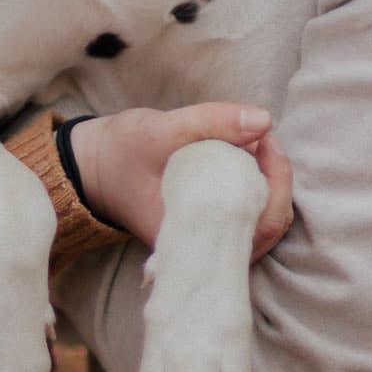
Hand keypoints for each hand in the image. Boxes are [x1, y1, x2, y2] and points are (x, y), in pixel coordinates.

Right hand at [70, 104, 292, 256]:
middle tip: (264, 139)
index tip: (266, 140)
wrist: (93, 170)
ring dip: (269, 185)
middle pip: (267, 230)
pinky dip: (257, 190)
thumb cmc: (121, 153)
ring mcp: (205, 243)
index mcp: (190, 234)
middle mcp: (201, 249)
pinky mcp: (207, 230)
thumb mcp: (159, 129)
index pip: (258, 226)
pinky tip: (247, 161)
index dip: (277, 183)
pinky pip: (247, 220)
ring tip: (257, 146)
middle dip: (278, 181)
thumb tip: (264, 122)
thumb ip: (210, 122)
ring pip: (261, 226)